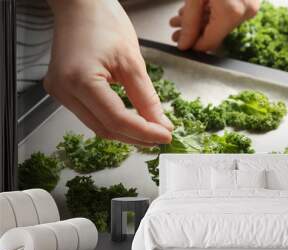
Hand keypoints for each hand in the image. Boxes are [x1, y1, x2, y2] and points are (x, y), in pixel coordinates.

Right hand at [45, 0, 172, 145]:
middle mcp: (64, 90)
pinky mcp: (62, 91)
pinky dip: (112, 121)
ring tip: (149, 132)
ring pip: (97, 125)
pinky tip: (130, 121)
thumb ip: (147, 98)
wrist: (80, 6)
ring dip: (125, 132)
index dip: (144, 132)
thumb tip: (161, 125)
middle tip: (160, 137)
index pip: (116, 119)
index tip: (166, 137)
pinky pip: (90, 115)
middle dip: (136, 137)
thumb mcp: (133, 62)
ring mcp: (59, 92)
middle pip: (105, 128)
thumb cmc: (105, 23)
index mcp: (80, 80)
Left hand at [170, 0, 259, 51]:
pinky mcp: (249, 0)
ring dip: (200, 22)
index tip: (179, 44)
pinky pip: (228, 13)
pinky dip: (212, 13)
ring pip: (220, 23)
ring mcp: (250, 5)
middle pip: (215, 33)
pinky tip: (196, 10)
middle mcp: (245, 11)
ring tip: (181, 18)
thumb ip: (189, 21)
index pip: (209, 42)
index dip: (192, 45)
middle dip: (193, 32)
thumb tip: (184, 44)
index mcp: (232, 13)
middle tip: (176, 30)